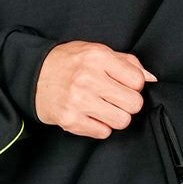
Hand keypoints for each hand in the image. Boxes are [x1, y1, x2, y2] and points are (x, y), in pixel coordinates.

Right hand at [35, 40, 157, 138]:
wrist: (32, 76)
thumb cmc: (67, 62)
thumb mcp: (95, 51)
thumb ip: (126, 62)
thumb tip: (151, 78)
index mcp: (97, 57)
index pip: (138, 81)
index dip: (134, 85)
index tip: (124, 85)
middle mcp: (88, 78)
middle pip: (134, 103)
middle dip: (128, 103)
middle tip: (115, 98)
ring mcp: (78, 101)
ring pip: (122, 121)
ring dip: (116, 116)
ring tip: (103, 108)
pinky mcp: (70, 120)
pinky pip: (103, 132)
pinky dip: (100, 126)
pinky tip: (90, 115)